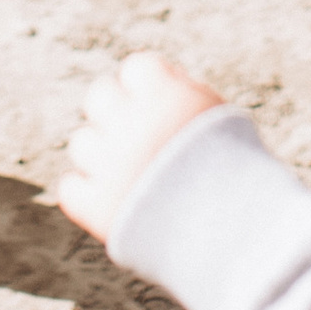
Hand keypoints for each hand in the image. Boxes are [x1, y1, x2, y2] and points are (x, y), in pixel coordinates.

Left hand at [56, 54, 223, 240]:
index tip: (161, 107)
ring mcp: (109, 165)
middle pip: (100, 96)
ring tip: (133, 177)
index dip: (148, 87)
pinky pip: (70, 189)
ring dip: (102, 156)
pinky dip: (87, 195)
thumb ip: (187, 98)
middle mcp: (132, 123)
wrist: (240, 240)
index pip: (137, 68)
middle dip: (116, 113)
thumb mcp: (225, 125)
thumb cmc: (240, 180)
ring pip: (82, 142)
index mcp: (166, 96)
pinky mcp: (96, 206)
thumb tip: (160, 82)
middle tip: (138, 137)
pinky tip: (112, 202)